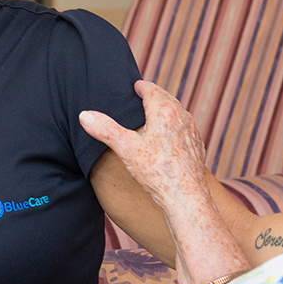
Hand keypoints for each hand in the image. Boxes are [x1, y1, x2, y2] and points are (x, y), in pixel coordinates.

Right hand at [80, 80, 210, 211]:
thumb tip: (85, 115)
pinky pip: (184, 129)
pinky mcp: (196, 146)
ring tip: (152, 115)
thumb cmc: (157, 173)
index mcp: (165, 111)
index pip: (152, 90)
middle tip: (141, 97)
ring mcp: (192, 132)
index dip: (141, 87)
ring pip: (177, 113)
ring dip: (165, 111)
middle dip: (153, 96)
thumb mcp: (126, 149)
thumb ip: (105, 130)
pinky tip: (167, 138)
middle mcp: (182, 117)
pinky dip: (174, 127)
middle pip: (166, 99)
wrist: (186, 197)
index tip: (135, 86)